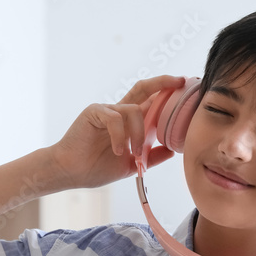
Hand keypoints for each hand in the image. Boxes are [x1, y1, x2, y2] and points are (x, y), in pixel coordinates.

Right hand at [49, 74, 185, 188]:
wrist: (71, 173)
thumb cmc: (96, 168)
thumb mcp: (131, 165)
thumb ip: (151, 157)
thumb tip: (173, 150)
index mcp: (128, 122)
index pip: (150, 102)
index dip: (167, 95)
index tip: (185, 90)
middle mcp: (119, 112)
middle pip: (143, 88)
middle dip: (163, 83)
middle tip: (180, 81)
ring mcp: (106, 110)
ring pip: (134, 111)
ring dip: (140, 133)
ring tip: (135, 152)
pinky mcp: (94, 112)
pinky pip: (115, 118)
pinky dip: (121, 136)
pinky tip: (119, 151)